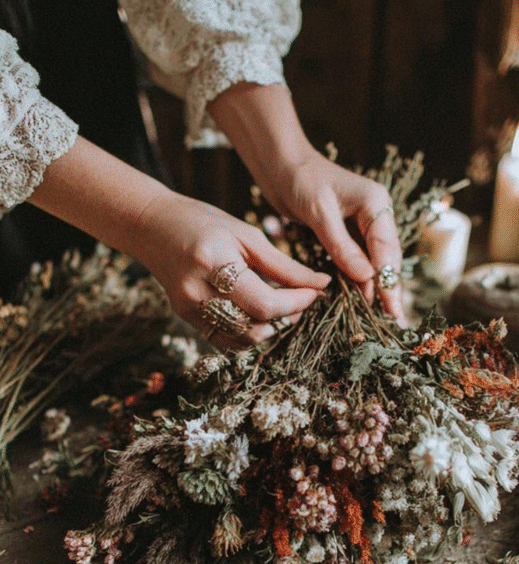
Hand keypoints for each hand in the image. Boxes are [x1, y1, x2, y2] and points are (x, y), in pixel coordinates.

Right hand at [29, 136, 328, 349]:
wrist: (152, 227)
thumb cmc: (203, 222)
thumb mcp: (247, 235)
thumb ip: (283, 265)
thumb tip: (320, 284)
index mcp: (213, 264)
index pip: (265, 304)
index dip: (297, 303)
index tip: (316, 291)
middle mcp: (198, 293)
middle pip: (255, 328)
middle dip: (286, 317)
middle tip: (300, 298)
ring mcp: (189, 310)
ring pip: (243, 340)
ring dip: (270, 327)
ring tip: (280, 304)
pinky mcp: (187, 319)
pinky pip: (226, 340)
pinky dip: (249, 332)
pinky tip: (257, 312)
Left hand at [209, 83, 405, 323]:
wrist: (283, 166)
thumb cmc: (300, 181)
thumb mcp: (320, 213)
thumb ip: (342, 246)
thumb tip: (366, 277)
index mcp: (376, 203)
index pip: (386, 249)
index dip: (388, 281)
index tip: (391, 308)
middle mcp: (377, 214)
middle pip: (387, 258)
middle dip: (389, 289)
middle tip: (393, 321)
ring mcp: (366, 224)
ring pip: (376, 262)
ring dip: (376, 288)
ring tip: (382, 318)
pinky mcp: (351, 233)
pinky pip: (361, 260)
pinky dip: (361, 280)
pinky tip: (362, 300)